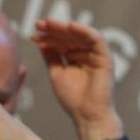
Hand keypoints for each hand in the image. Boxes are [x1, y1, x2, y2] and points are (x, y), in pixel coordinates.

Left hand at [32, 19, 121, 139]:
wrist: (87, 115)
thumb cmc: (73, 98)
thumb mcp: (56, 73)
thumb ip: (51, 56)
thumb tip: (40, 41)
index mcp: (76, 58)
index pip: (61, 42)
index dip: (47, 37)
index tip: (33, 34)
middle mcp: (87, 54)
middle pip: (70, 36)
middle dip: (54, 29)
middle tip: (39, 24)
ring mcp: (97, 55)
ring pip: (81, 35)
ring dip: (65, 28)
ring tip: (49, 24)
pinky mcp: (106, 57)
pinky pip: (96, 39)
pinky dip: (84, 31)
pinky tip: (70, 26)